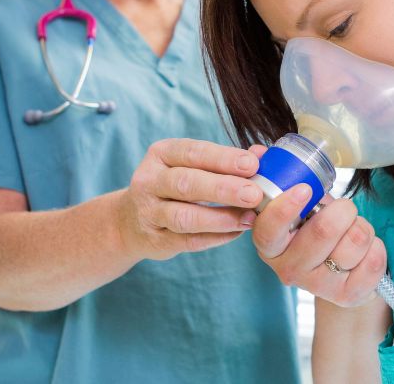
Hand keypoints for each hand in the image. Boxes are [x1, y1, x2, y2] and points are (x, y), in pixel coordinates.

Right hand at [117, 139, 265, 260]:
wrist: (130, 221)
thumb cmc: (173, 187)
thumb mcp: (191, 166)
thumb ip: (225, 161)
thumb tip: (262, 155)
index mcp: (161, 154)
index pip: (193, 152)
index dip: (223, 158)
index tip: (252, 164)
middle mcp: (149, 180)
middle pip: (186, 184)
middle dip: (223, 188)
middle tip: (254, 194)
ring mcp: (149, 212)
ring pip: (185, 217)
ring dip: (220, 218)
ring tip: (250, 218)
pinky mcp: (155, 240)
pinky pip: (188, 241)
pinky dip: (215, 238)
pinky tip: (236, 232)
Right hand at [252, 184, 386, 306]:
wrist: (340, 272)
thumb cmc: (317, 229)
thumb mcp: (302, 207)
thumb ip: (291, 186)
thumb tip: (272, 158)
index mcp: (270, 245)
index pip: (268, 231)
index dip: (285, 208)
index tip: (305, 190)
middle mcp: (289, 270)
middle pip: (323, 230)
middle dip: (343, 209)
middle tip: (345, 209)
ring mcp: (317, 286)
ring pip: (355, 240)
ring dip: (362, 227)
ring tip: (353, 231)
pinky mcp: (345, 297)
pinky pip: (373, 260)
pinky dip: (376, 246)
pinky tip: (366, 250)